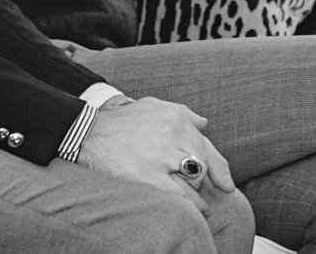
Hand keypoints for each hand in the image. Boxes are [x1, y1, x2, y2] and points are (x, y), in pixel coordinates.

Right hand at [66, 96, 236, 211]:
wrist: (88, 132)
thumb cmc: (123, 121)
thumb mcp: (154, 106)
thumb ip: (183, 114)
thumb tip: (204, 123)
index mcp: (177, 119)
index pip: (207, 146)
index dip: (220, 170)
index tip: (227, 186)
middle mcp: (174, 135)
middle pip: (202, 164)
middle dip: (202, 180)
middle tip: (195, 190)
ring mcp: (162, 156)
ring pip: (194, 180)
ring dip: (196, 194)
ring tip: (193, 201)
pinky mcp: (149, 175)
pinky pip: (180, 195)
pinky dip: (189, 204)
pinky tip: (189, 208)